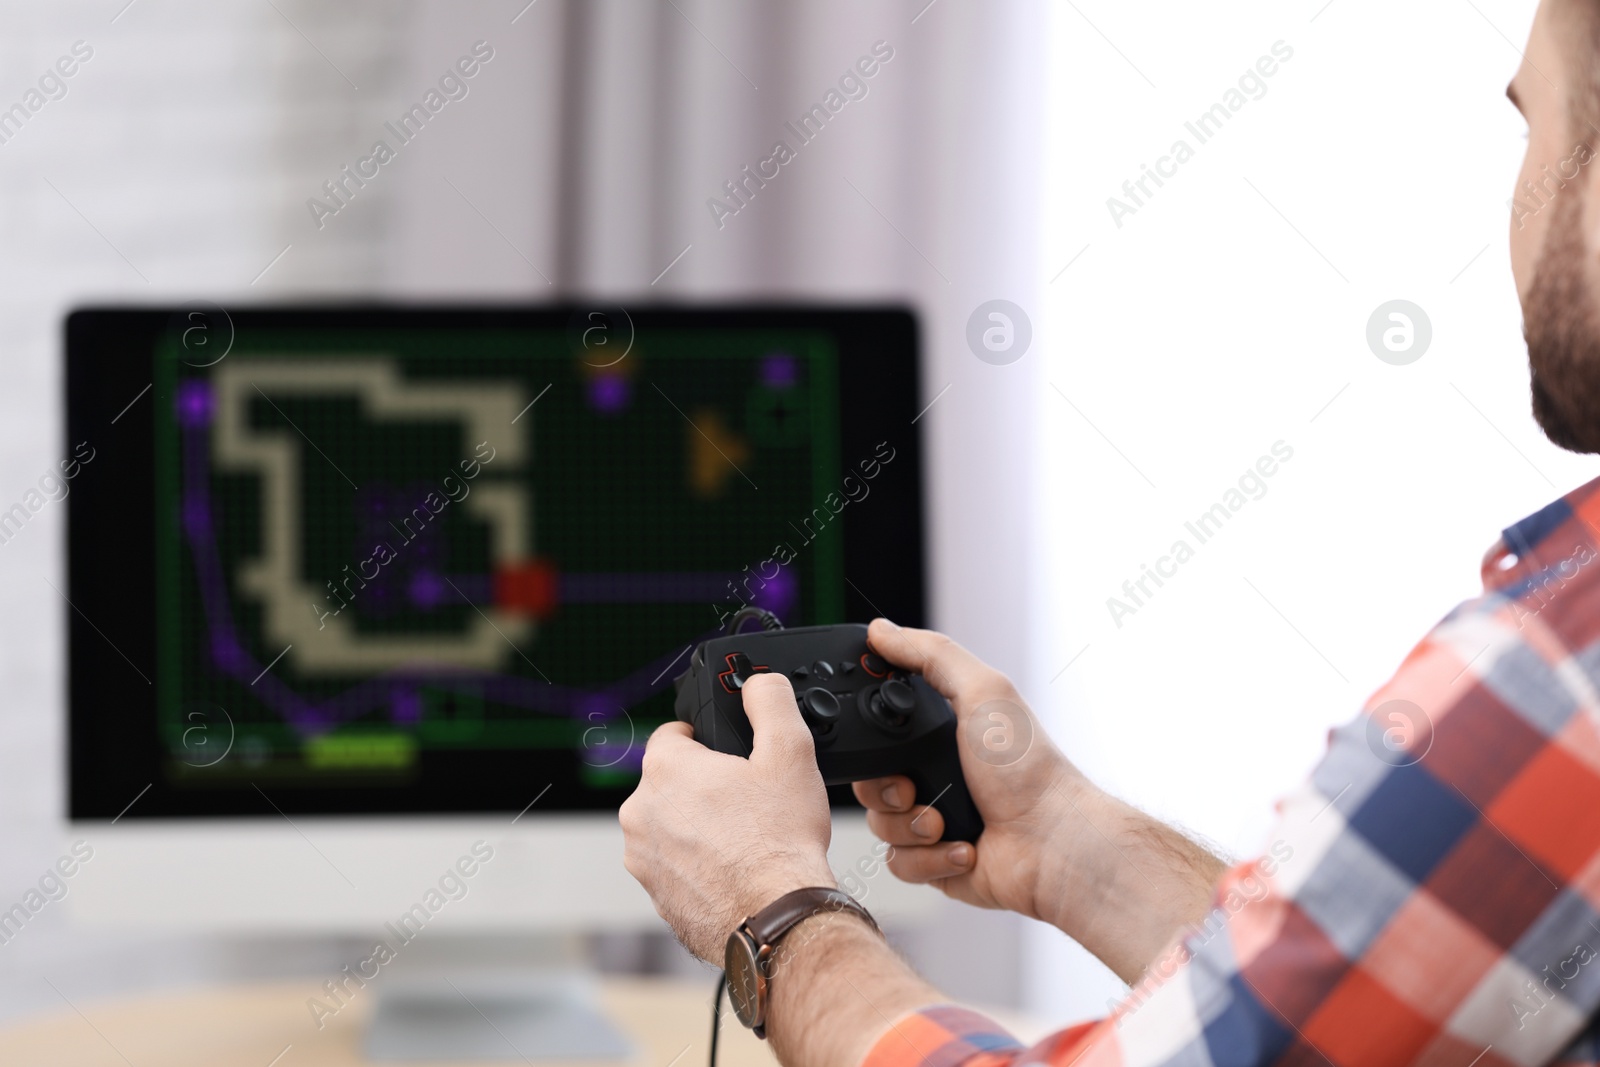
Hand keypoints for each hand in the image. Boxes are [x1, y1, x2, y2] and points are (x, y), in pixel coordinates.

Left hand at [620, 673, 836, 960]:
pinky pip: (673, 864)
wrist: (777, 918)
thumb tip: (759, 682)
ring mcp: (642, 856)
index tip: (731, 757)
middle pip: (671, 781)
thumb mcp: (790, 752)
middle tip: (746, 800)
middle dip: (703, 786)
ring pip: (670, 824)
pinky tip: (732, 869)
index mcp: (665, 769)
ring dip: (697, 825)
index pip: (673, 734)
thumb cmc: (780, 843)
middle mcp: (640, 811)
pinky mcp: (653, 893)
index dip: (707, 741)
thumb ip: (770, 702)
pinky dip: (696, 863)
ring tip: (743, 838)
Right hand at [852, 619, 1083, 925]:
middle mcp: (935, 778)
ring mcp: (934, 821)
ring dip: (911, 825)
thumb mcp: (983, 690)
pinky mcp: (935, 863)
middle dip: (887, 789)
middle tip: (913, 787)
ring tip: (945, 820)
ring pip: (878, 826)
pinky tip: (963, 846)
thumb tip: (883, 631)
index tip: (882, 741)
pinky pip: (899, 863)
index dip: (872, 738)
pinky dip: (928, 858)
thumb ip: (930, 655)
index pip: (881, 733)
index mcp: (942, 737)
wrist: (1051, 841)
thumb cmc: (1028, 767)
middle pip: (868, 782)